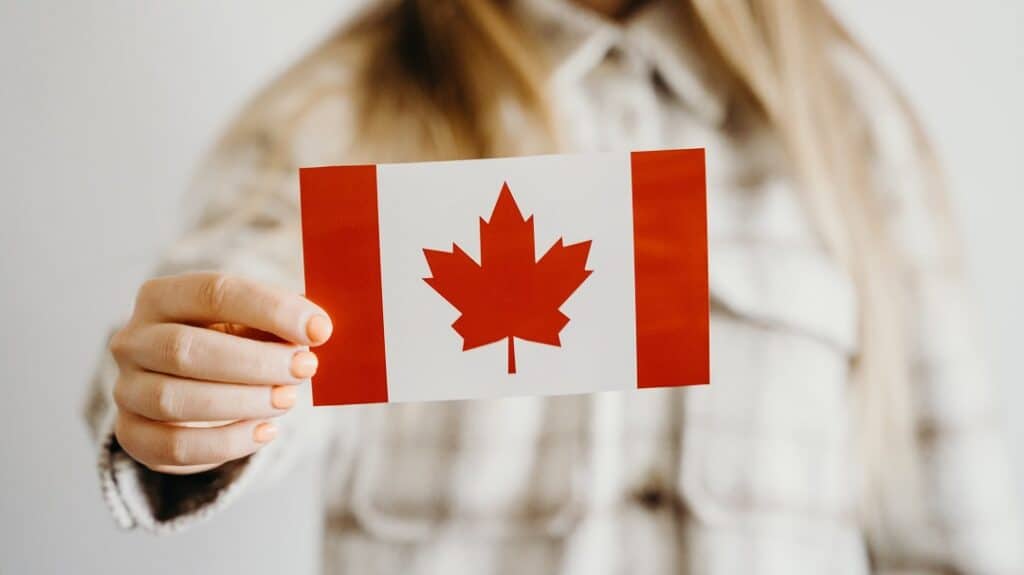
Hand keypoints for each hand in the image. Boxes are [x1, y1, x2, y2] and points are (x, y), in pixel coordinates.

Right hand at [109, 273, 331, 474]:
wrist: (193, 387)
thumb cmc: (233, 343)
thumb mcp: (254, 322)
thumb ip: (281, 321)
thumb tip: (318, 328)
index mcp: (161, 296)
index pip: (214, 292)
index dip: (271, 310)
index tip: (319, 329)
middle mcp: (133, 340)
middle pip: (185, 349)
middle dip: (256, 362)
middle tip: (305, 368)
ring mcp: (126, 389)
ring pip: (175, 400)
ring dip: (242, 402)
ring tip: (287, 399)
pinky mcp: (132, 435)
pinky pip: (175, 447)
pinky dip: (227, 443)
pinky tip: (265, 431)